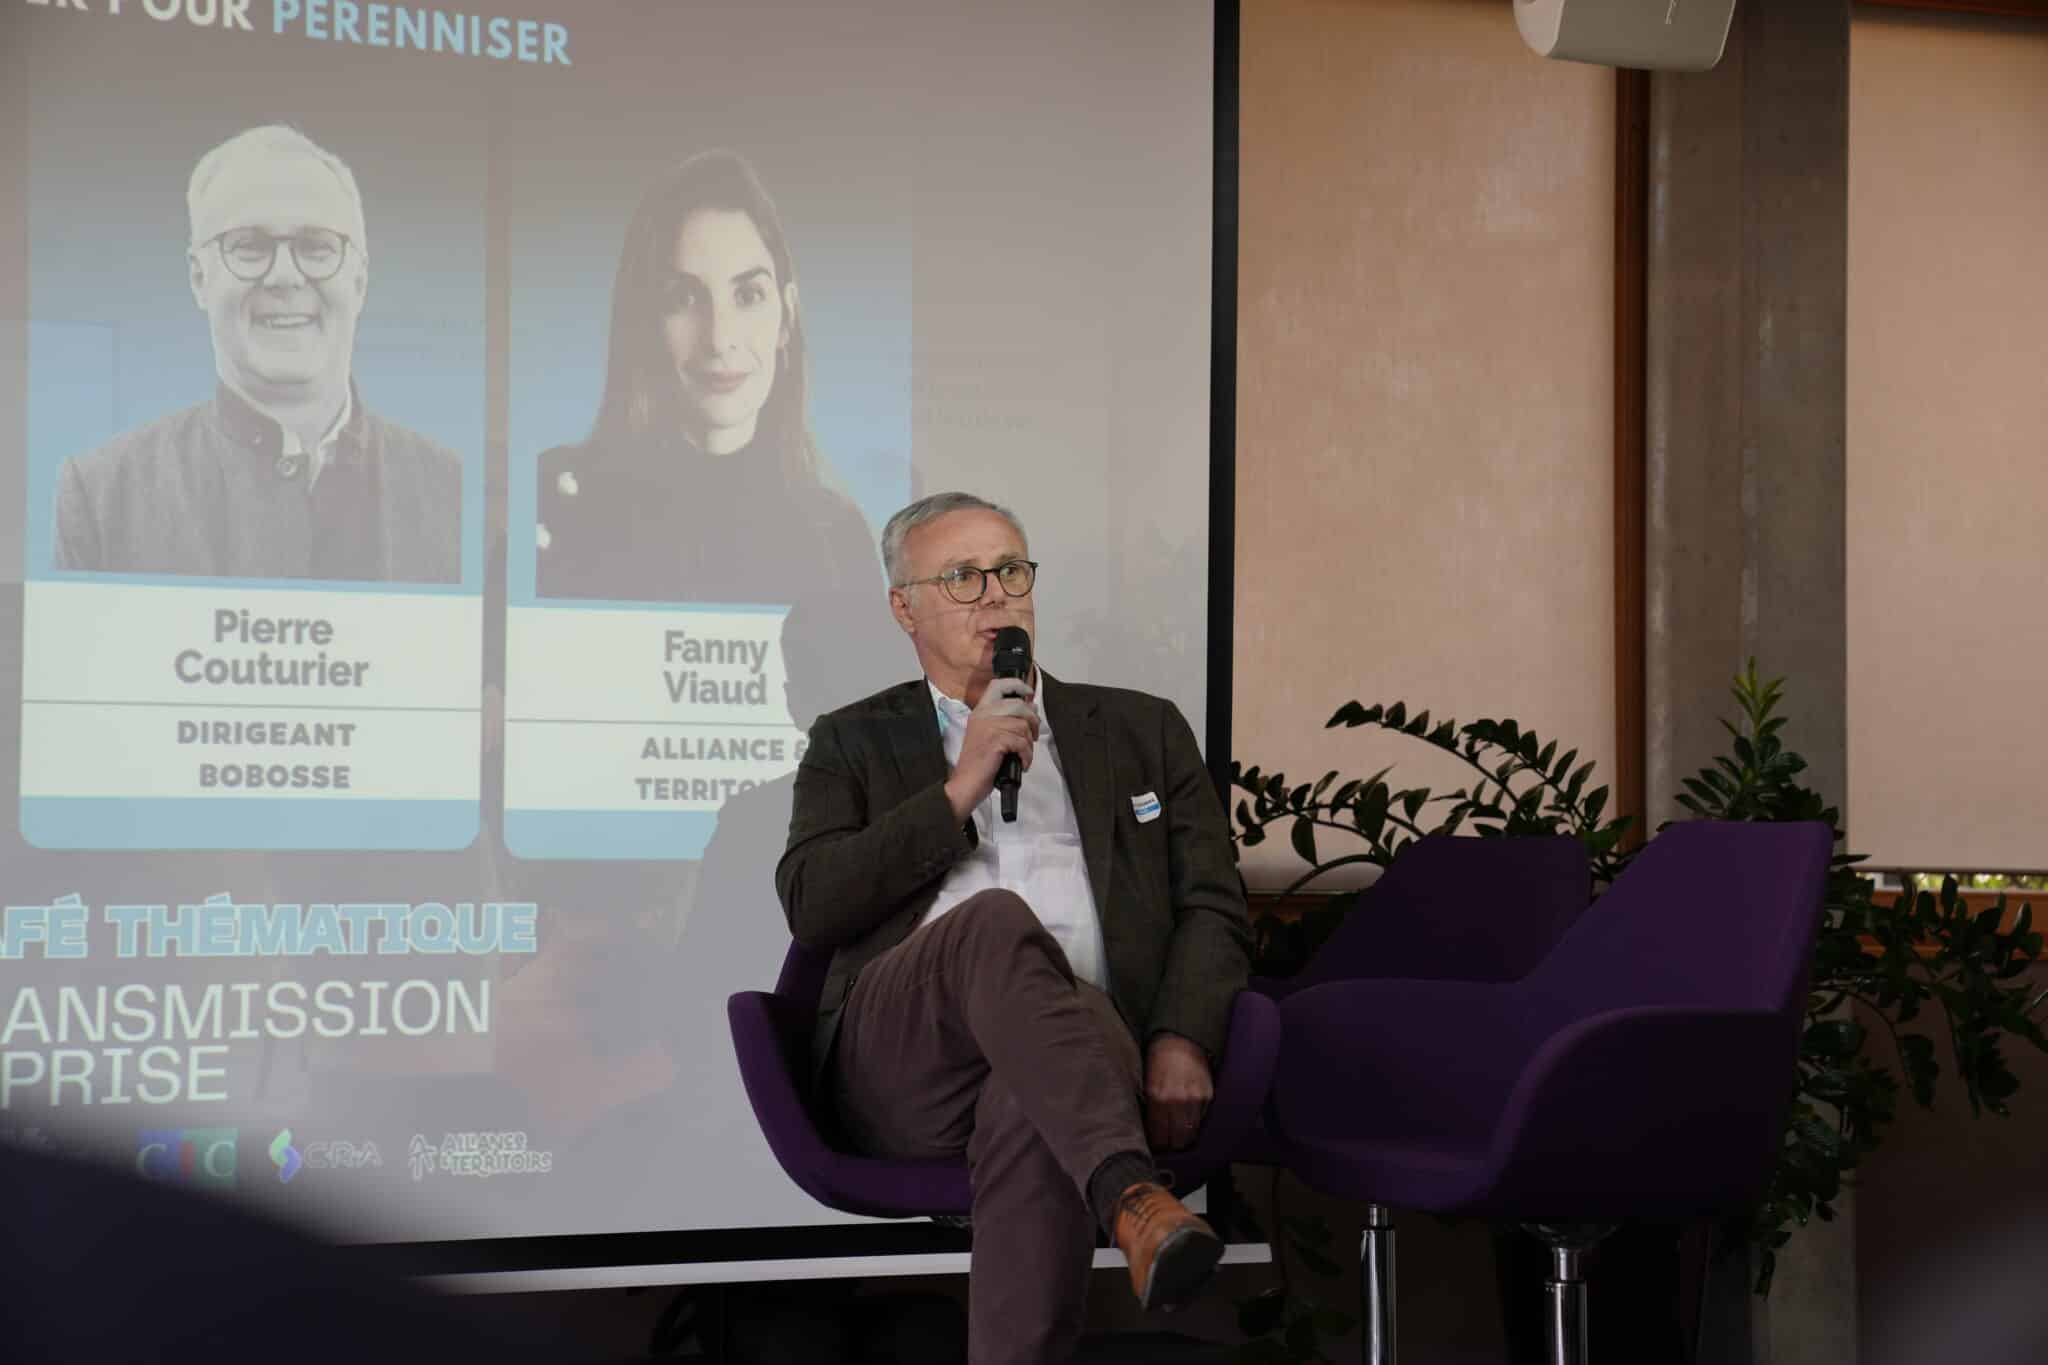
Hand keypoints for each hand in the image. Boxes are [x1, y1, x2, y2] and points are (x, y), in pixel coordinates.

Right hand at [943, 676, 1038, 822]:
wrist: (965, 784)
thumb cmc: (979, 764)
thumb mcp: (988, 735)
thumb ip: (1004, 720)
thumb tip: (1030, 710)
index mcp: (980, 711)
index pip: (998, 685)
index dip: (1018, 685)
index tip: (1029, 693)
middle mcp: (983, 715)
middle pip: (1019, 705)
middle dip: (1033, 721)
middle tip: (1033, 735)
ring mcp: (988, 726)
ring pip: (1023, 726)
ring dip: (1029, 743)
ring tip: (1023, 754)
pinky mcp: (995, 740)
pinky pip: (1022, 742)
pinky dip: (1026, 755)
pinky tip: (1021, 763)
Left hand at [1144, 1034, 1213, 1152]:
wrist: (1180, 1038)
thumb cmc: (1157, 1059)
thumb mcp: (1145, 1081)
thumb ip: (1148, 1105)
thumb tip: (1149, 1130)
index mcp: (1156, 1097)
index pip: (1158, 1135)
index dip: (1157, 1145)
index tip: (1155, 1148)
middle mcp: (1176, 1100)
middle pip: (1176, 1139)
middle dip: (1171, 1146)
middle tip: (1166, 1147)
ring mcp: (1194, 1098)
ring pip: (1191, 1133)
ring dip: (1184, 1139)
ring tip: (1177, 1139)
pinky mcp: (1207, 1095)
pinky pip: (1201, 1119)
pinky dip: (1195, 1124)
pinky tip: (1188, 1123)